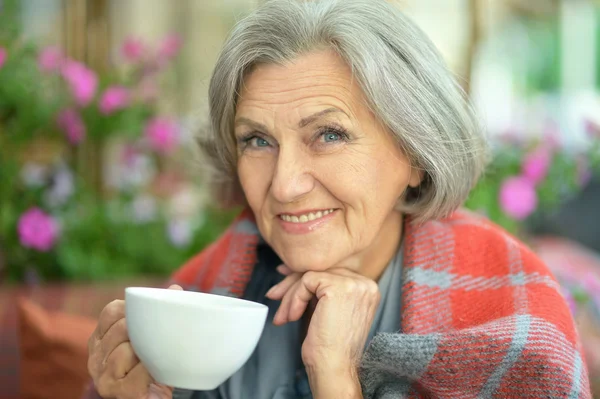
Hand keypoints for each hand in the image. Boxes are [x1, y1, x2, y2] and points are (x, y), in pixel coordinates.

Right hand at [88, 284, 181, 398]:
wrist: (153, 398)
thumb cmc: (153, 366)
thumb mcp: (149, 338)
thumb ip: (156, 315)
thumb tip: (174, 289)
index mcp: (100, 339)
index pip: (111, 311)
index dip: (134, 309)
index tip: (153, 317)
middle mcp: (95, 357)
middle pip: (121, 329)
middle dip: (145, 331)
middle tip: (159, 340)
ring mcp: (104, 377)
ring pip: (127, 350)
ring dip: (149, 352)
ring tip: (157, 358)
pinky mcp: (118, 392)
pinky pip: (137, 373)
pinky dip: (151, 370)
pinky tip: (157, 371)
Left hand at [266, 266, 379, 397]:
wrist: (333, 367)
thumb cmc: (329, 346)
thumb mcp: (327, 309)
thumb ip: (318, 289)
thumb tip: (290, 268)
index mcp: (366, 288)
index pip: (331, 272)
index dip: (304, 277)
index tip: (285, 281)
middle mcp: (365, 283)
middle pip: (321, 270)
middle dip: (292, 283)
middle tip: (274, 295)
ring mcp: (354, 284)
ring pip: (310, 275)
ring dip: (291, 296)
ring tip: (283, 316)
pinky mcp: (338, 287)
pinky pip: (306, 281)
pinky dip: (294, 298)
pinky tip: (292, 317)